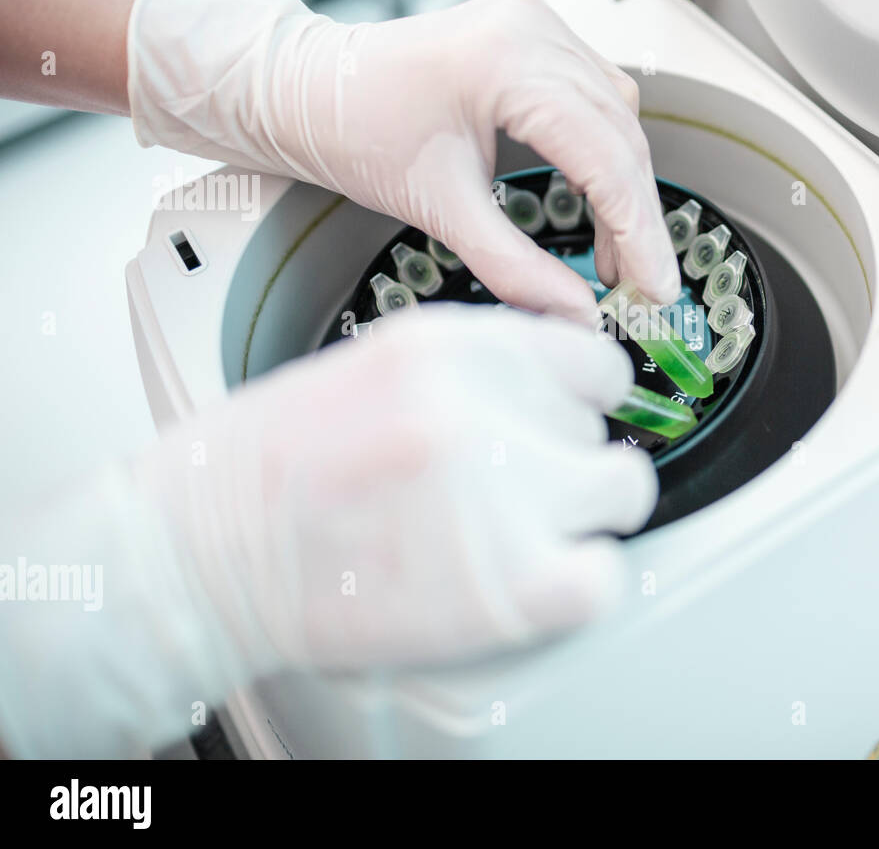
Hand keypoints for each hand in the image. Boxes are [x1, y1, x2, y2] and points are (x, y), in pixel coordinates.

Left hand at [128, 0, 680, 323]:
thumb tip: (578, 315)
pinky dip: (606, 152)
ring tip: (613, 253)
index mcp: (508, 61)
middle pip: (622, 135)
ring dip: (624, 186)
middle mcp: (534, 30)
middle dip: (636, 217)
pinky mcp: (535, 36)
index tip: (655, 287)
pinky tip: (597, 197)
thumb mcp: (440, 210)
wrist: (311, 89)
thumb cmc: (356, 132)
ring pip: (619, 116)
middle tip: (639, 284)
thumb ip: (515, 269)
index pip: (605, 156)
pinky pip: (597, 96)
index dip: (639, 231)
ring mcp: (538, 25)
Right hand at [154, 305, 656, 671]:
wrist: (199, 555)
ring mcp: (507, 496)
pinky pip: (605, 577)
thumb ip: (473, 375)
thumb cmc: (268, 469)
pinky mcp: (512, 586)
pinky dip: (579, 585)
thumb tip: (547, 394)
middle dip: (565, 458)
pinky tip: (531, 582)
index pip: (590, 359)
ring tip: (527, 535)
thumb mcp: (377, 371)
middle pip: (599, 425)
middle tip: (516, 487)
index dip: (583, 398)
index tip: (570, 422)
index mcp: (454, 347)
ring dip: (584, 516)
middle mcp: (488, 409)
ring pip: (623, 491)